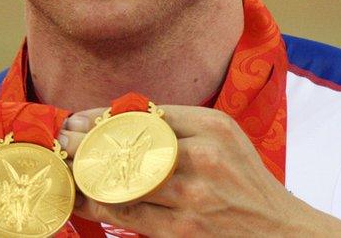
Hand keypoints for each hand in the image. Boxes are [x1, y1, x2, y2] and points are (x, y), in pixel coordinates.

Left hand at [60, 106, 340, 236]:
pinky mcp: (182, 229)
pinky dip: (95, 204)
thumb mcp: (223, 140)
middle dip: (86, 141)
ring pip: (121, 179)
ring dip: (83, 172)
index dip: (103, 116)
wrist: (280, 233)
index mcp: (213, 125)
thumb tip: (116, 121)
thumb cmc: (245, 183)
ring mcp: (192, 195)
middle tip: (60, 138)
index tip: (77, 118)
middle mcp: (203, 155)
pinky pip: (126, 213)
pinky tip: (77, 197)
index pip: (145, 114)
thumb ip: (179, 128)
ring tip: (61, 165)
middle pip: (128, 143)